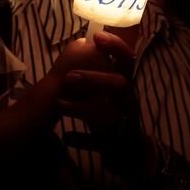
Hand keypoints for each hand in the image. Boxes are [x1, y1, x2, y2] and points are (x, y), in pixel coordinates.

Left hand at [57, 32, 147, 174]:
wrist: (129, 152)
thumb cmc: (112, 113)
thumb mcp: (108, 90)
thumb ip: (98, 69)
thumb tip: (81, 42)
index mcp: (124, 83)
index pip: (127, 59)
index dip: (116, 46)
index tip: (97, 37)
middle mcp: (128, 101)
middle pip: (121, 84)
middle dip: (96, 78)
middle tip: (69, 77)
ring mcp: (124, 125)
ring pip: (109, 116)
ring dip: (83, 109)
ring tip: (60, 105)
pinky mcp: (115, 146)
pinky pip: (100, 143)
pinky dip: (83, 139)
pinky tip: (67, 137)